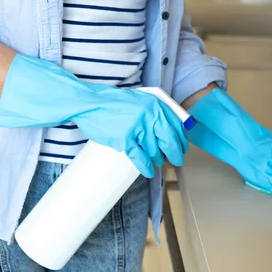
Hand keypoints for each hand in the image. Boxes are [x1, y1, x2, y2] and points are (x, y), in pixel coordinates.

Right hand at [0, 54, 187, 177]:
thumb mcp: (137, 100)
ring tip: (156, 162)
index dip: (181, 139)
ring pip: (155, 151)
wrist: (89, 103)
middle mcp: (149, 115)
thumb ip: (152, 111)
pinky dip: (146, 167)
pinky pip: (140, 158)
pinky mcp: (125, 139)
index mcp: (154, 104)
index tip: (182, 147)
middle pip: (170, 141)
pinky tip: (148, 171)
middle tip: (176, 161)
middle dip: (175, 154)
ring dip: (157, 160)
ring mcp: (137, 128)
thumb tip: (166, 128)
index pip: (176, 125)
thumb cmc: (111, 103)